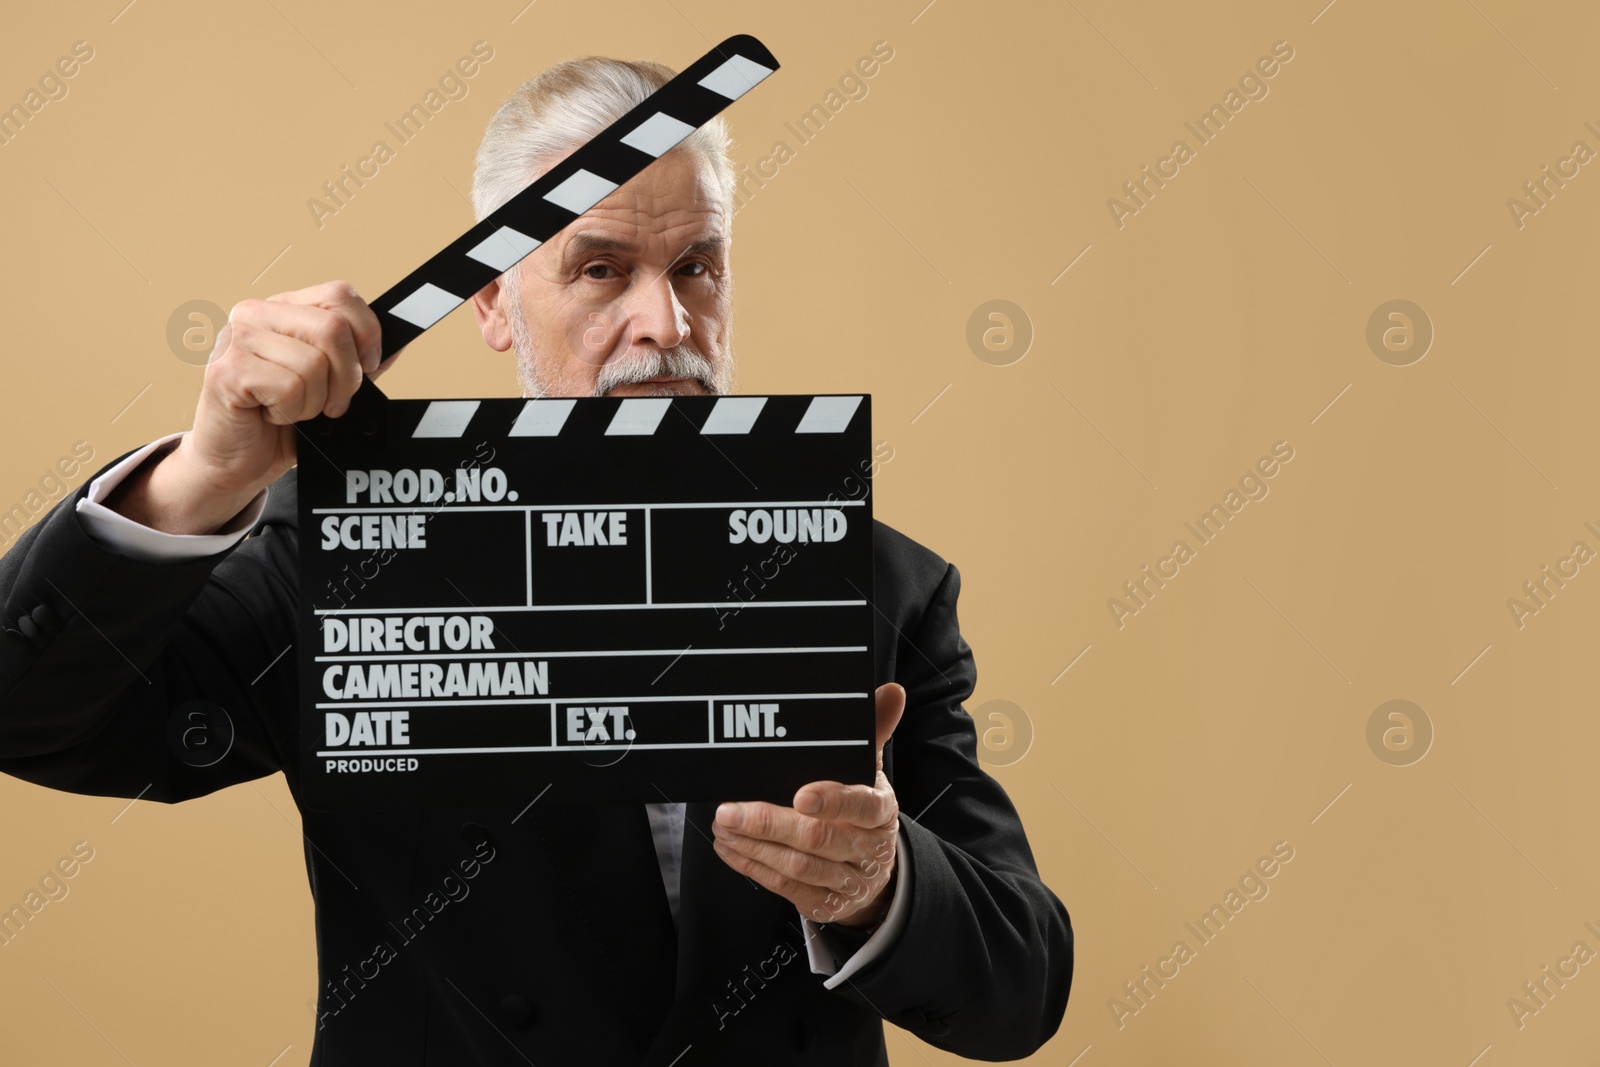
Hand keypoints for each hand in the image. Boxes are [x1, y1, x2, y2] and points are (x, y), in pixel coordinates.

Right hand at [109, 281, 384, 534]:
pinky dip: (292, 412)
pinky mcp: (226, 371)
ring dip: (315, 401)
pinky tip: (272, 415)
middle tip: (331, 402)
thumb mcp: (329, 384)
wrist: (235, 461)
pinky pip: (289, 387)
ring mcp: (236, 340)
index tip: (368, 367)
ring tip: (294, 409)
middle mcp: (254, 314)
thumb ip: (357, 361)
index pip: (340, 294)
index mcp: (281, 308)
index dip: (367, 333)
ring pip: (313, 363)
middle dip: (346, 377)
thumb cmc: (279, 421)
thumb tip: (397, 345)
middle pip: (333, 329)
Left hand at [712, 682, 906, 927]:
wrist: (873, 870)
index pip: (861, 806)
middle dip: (769, 824)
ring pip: (797, 866)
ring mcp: (846, 880)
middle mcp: (866, 848)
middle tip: (730, 810)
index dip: (832, 801)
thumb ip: (873, 730)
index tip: (801, 794)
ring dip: (754, 846)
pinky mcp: (824, 903)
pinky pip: (785, 887)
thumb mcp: (869, 771)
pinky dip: (753, 867)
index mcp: (881, 811)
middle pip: (817, 839)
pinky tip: (730, 848)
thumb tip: (892, 692)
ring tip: (723, 825)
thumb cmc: (861, 808)